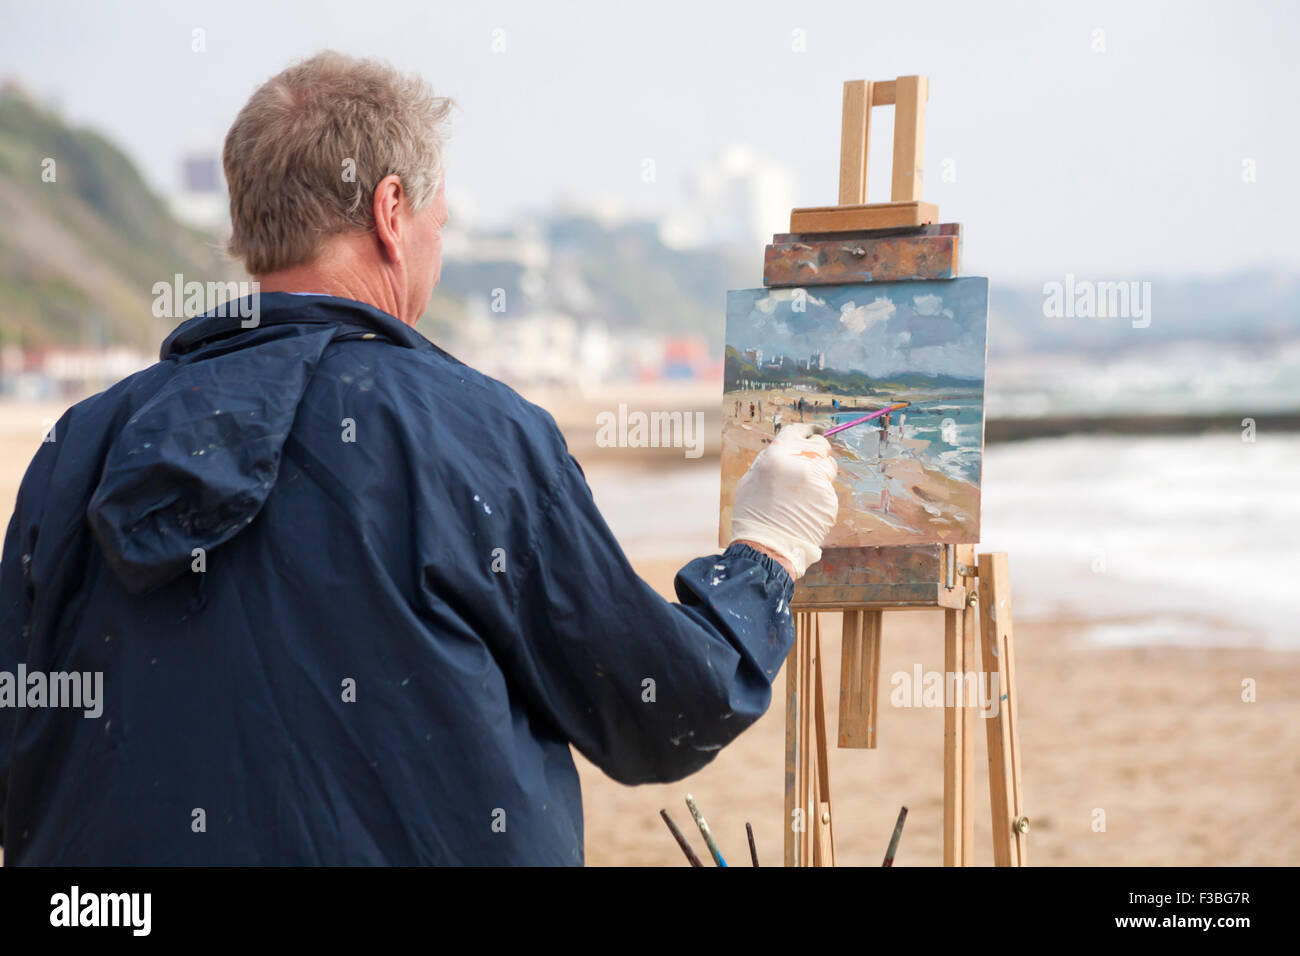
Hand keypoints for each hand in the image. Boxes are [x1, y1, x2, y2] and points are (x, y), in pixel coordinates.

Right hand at [728, 422, 837, 578]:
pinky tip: (806, 510)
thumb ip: (772, 459)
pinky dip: (820, 497)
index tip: (814, 431)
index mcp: (776, 456)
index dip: (807, 430)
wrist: (766, 547)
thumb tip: (789, 448)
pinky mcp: (828, 501)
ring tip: (802, 494)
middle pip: (820, 446)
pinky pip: (828, 491)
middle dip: (818, 452)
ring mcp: (817, 483)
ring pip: (828, 468)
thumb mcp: (751, 479)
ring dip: (820, 475)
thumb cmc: (753, 514)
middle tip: (809, 465)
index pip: (797, 432)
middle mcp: (799, 465)